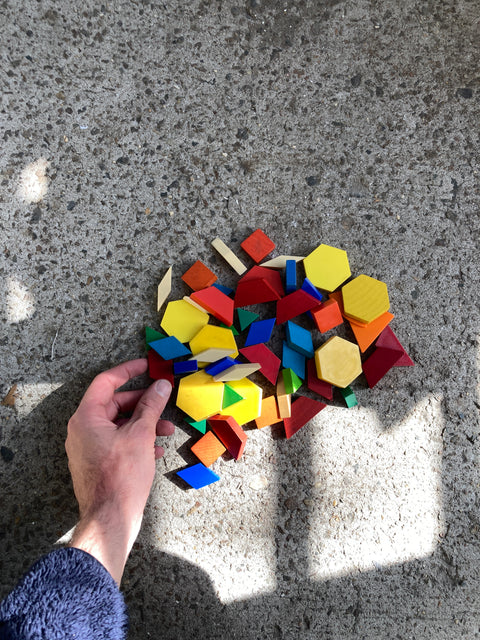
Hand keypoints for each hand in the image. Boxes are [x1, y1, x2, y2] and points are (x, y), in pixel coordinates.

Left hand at [65, 359, 174, 584]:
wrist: (110, 518)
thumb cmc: (121, 476)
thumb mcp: (141, 434)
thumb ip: (151, 406)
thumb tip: (161, 386)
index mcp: (86, 417)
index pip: (106, 382)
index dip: (128, 370)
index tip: (147, 365)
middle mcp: (82, 429)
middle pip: (115, 404)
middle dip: (143, 404)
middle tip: (163, 402)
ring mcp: (88, 447)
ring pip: (119, 424)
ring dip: (143, 424)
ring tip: (166, 431)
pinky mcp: (96, 463)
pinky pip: (117, 442)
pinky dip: (136, 440)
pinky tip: (155, 450)